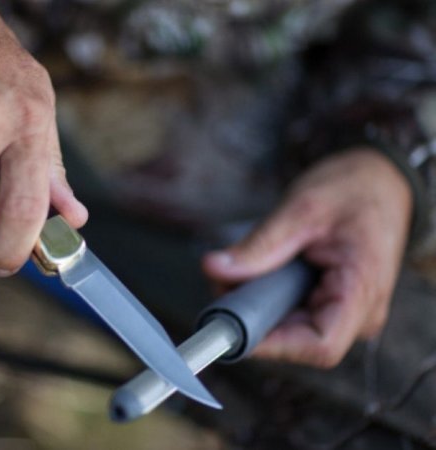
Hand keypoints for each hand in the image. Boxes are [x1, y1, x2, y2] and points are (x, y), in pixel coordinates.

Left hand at [203, 149, 411, 367]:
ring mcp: (346, 311)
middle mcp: (359, 313)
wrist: (380, 179)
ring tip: (240, 268)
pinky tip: (256, 270)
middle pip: (297, 339)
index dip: (272, 343)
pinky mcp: (331, 303)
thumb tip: (213, 268)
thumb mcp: (302, 209)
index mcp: (362, 291)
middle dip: (253, 316)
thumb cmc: (352, 188)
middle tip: (223, 279)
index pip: (319, 345)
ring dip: (257, 304)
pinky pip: (293, 313)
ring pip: (290, 328)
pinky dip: (267, 296)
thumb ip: (260, 245)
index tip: (230, 325)